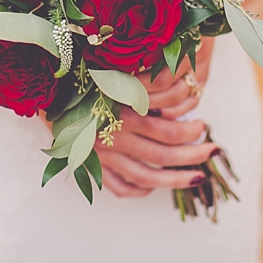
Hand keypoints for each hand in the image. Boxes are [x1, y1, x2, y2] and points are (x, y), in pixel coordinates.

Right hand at [95, 39, 214, 199]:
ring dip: (176, 180)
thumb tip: (179, 89)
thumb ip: (144, 84)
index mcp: (124, 112)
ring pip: (148, 177)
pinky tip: (152, 185)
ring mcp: (104, 155)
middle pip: (164, 157)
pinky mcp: (92, 165)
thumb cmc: (87, 74)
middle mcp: (116, 137)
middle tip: (213, 151)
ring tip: (197, 177)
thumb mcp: (118, 72)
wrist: (48, 87)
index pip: (169, 131)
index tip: (204, 125)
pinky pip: (119, 187)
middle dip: (194, 157)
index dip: (192, 132)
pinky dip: (138, 190)